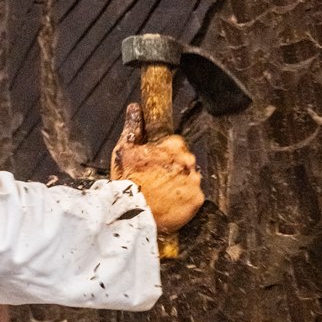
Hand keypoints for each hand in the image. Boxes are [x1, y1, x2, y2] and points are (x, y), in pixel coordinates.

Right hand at [110, 103, 203, 233]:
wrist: (132, 214)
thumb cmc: (127, 181)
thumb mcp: (124, 150)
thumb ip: (133, 127)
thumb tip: (135, 108)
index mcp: (173, 146)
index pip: (175, 143)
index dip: (164, 154)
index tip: (155, 163)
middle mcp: (188, 161)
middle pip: (184, 161)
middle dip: (173, 168)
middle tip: (155, 180)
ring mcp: (194, 181)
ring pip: (189, 179)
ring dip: (179, 184)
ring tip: (161, 194)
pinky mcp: (197, 200)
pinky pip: (193, 197)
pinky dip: (183, 200)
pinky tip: (169, 204)